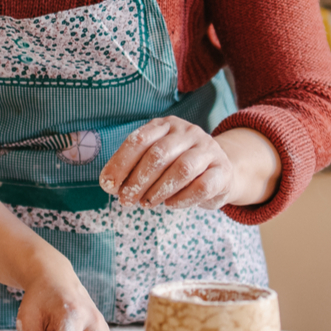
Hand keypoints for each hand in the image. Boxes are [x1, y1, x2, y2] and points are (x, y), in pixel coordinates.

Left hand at [100, 116, 236, 208]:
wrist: (220, 171)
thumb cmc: (178, 166)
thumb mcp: (156, 159)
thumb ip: (134, 167)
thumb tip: (109, 183)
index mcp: (166, 125)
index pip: (139, 139)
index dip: (120, 163)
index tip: (108, 185)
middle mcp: (188, 132)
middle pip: (158, 154)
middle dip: (138, 180)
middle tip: (126, 200)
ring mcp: (208, 150)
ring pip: (182, 169)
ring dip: (158, 190)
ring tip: (146, 203)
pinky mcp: (222, 171)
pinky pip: (202, 186)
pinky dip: (182, 199)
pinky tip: (170, 204)